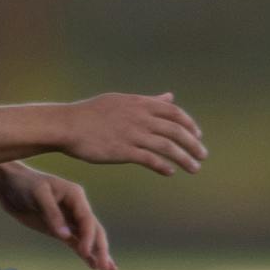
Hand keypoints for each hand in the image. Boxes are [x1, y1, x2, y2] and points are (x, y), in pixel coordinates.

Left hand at [0, 164, 114, 269]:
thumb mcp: (37, 194)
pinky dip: (85, 254)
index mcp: (75, 195)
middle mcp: (76, 208)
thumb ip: (51, 213)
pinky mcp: (59, 229)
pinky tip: (93, 265)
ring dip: (98, 253)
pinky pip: (75, 243)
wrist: (8, 185)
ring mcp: (68, 220)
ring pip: (88, 239)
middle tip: (105, 268)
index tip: (84, 252)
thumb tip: (65, 235)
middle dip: (100, 249)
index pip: (87, 219)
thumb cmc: (24, 184)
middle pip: (93, 230)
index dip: (88, 237)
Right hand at [61, 92, 205, 176]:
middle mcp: (139, 117)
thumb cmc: (92, 113)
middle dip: (193, 144)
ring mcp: (131, 133)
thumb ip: (148, 101)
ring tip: (195, 169)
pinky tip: (170, 172)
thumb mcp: (122, 101)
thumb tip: (170, 97)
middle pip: (176, 130)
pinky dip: (163, 166)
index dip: (190, 125)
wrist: (67, 125)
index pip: (175, 112)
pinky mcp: (123, 150)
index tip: (197, 136)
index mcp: (139, 103)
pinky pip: (150, 159)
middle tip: (202, 156)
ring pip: (167, 146)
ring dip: (184, 158)